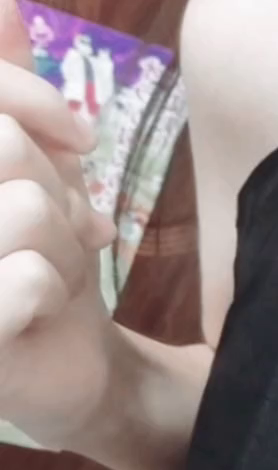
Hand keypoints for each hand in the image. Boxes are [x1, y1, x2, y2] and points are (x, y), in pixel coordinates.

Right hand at [0, 0, 117, 446]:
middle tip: (64, 224)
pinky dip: (49, 292)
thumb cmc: (35, 249)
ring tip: (47, 267)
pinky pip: (23, 279)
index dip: (27, 101)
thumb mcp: (24, 152)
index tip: (78, 137)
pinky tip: (37, 315)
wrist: (68, 368)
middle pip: (1, 148)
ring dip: (56, 241)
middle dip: (48, 182)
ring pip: (20, 210)